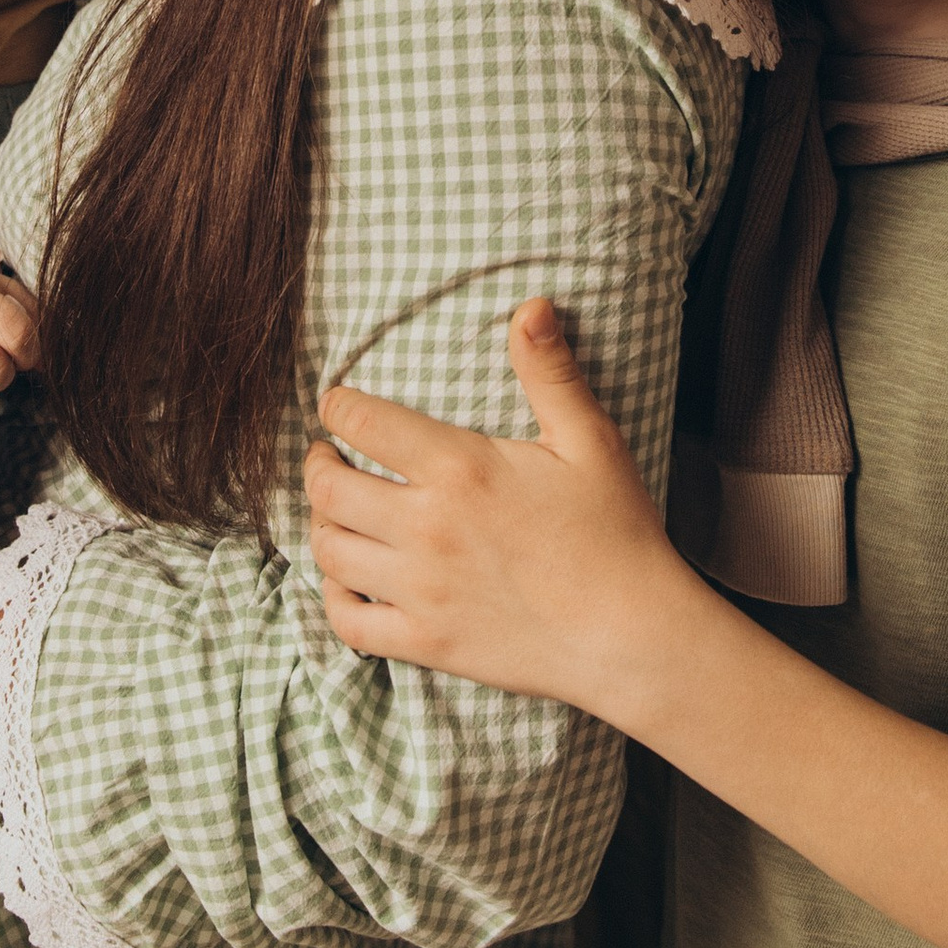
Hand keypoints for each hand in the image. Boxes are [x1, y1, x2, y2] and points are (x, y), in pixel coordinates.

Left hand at [304, 300, 696, 716]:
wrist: (632, 635)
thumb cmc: (616, 533)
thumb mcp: (590, 440)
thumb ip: (550, 371)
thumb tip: (532, 305)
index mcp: (459, 468)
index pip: (360, 421)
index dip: (337, 405)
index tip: (336, 404)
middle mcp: (426, 527)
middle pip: (327, 487)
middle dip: (316, 464)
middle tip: (325, 456)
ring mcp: (420, 590)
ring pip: (329, 551)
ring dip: (321, 523)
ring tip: (335, 511)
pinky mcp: (425, 642)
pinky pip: (347, 621)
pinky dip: (333, 598)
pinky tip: (347, 580)